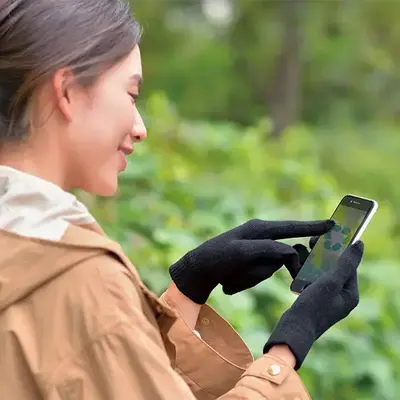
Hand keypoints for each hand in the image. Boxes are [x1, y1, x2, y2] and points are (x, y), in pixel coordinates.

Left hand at [169, 219, 334, 303]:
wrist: (199, 268)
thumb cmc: (218, 257)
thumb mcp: (242, 253)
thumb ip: (268, 250)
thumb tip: (290, 252)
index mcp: (259, 229)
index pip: (292, 227)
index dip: (313, 226)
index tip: (334, 224)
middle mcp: (260, 236)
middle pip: (281, 253)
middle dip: (267, 267)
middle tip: (254, 273)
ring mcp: (257, 249)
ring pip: (271, 266)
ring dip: (253, 275)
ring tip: (232, 276)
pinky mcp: (252, 260)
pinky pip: (260, 272)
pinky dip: (248, 278)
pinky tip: (232, 279)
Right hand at [264, 241, 363, 368]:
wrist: (293, 330)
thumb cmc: (313, 307)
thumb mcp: (331, 282)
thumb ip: (346, 263)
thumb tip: (360, 244)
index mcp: (350, 294)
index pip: (348, 265)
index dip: (338, 249)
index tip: (325, 237)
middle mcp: (340, 296)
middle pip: (335, 267)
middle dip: (323, 254)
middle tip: (312, 242)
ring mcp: (326, 299)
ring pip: (321, 272)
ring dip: (312, 260)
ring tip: (301, 251)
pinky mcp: (313, 300)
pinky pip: (311, 279)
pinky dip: (304, 270)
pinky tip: (295, 264)